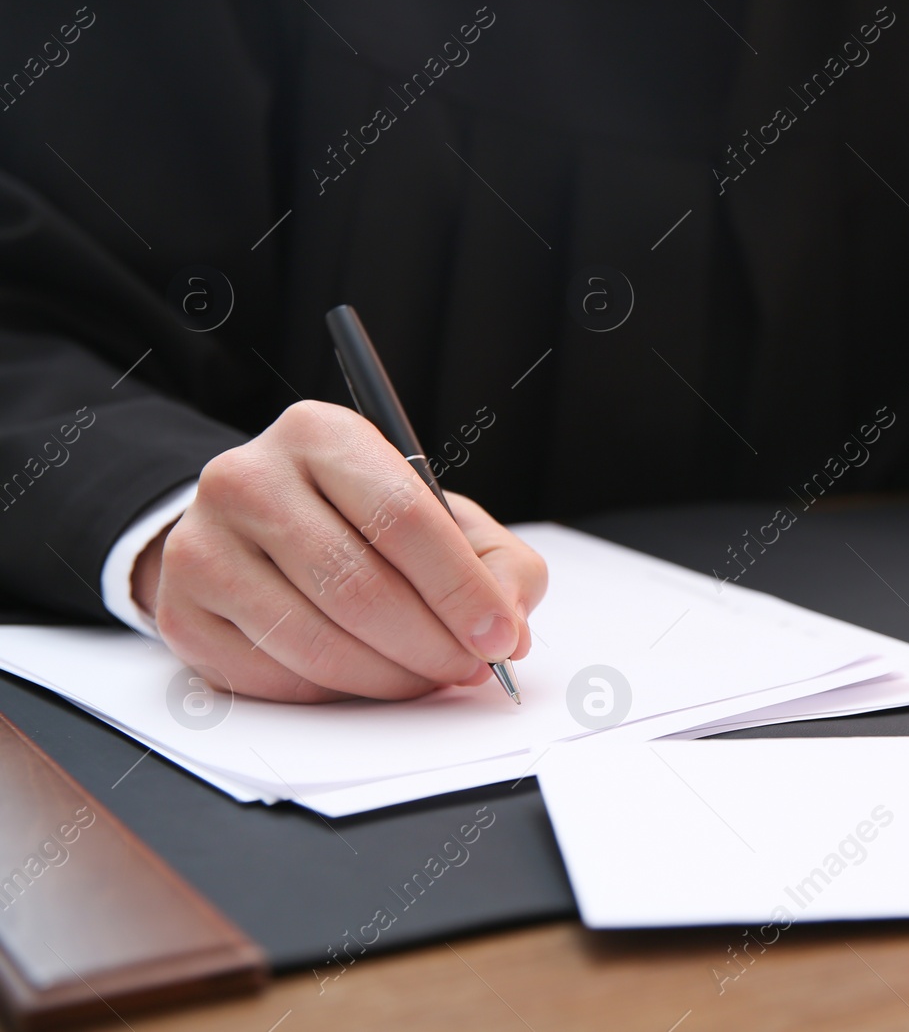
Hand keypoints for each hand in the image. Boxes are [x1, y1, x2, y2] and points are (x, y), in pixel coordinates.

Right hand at [133, 400, 547, 702]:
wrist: (258, 531)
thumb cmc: (366, 524)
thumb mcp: (443, 518)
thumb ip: (497, 564)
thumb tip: (509, 624)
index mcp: (320, 434)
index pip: (401, 516)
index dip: (460, 588)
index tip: (499, 636)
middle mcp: (247, 478)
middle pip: (355, 586)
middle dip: (429, 644)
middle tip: (469, 669)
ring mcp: (201, 545)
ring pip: (312, 640)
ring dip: (388, 677)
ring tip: (426, 677)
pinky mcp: (180, 613)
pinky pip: (270, 676)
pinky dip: (333, 693)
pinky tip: (364, 678)